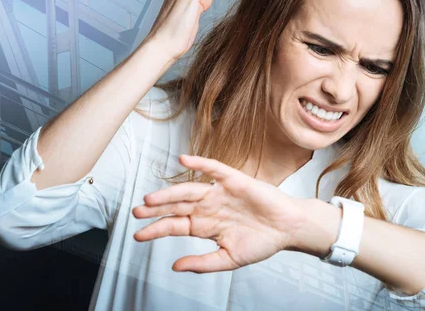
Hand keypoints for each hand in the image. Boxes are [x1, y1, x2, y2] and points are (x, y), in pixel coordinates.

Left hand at [131, 155, 304, 272]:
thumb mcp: (229, 259)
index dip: (156, 229)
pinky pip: (214, 169)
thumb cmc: (262, 242)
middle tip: (136, 212)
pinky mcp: (234, 180)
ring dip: (170, 193)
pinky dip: (199, 163)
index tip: (137, 235)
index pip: (175, 225)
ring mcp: (220, 193)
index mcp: (206, 226)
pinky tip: (184, 160)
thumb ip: (202, 263)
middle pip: (176, 206)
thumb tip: (175, 266)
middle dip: (156, 209)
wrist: (288, 229)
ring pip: (189, 190)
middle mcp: (209, 207)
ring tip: (151, 198)